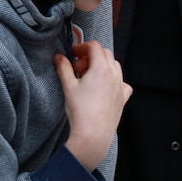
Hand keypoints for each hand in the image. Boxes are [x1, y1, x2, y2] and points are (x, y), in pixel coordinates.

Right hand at [54, 41, 130, 171]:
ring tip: (88, 78)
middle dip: (91, 56)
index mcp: (101, 68)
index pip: (94, 46)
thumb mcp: (68, 86)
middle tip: (78, 68)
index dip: (82, 47)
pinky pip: (122, 83)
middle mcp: (114, 75)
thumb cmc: (80, 110)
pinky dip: (114, 80)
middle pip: (105, 54)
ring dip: (102, 66)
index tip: (73, 55)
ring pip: (115, 66)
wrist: (93, 134)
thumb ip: (64, 68)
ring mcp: (120, 86)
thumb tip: (59, 57)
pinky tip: (103, 88)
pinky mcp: (123, 98)